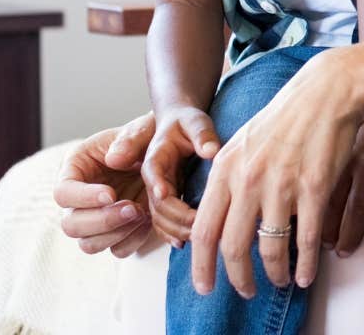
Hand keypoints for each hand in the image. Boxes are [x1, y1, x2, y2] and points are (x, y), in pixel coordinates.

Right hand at [54, 112, 156, 257]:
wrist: (170, 156)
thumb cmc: (149, 138)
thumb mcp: (143, 130)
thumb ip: (130, 139)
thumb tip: (113, 159)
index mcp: (76, 168)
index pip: (63, 192)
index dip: (83, 198)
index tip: (111, 194)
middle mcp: (79, 198)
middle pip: (71, 225)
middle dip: (103, 221)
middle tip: (133, 208)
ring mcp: (96, 219)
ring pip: (89, 244)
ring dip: (116, 234)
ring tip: (142, 213)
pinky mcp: (117, 233)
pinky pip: (117, 250)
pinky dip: (133, 241)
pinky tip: (148, 221)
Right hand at [141, 105, 221, 246]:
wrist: (180, 125)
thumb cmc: (187, 122)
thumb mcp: (195, 121)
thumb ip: (202, 134)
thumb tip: (211, 150)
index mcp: (156, 157)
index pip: (153, 174)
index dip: (160, 187)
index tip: (168, 196)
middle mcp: (152, 179)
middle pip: (156, 204)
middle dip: (176, 217)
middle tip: (199, 225)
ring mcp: (157, 192)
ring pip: (158, 218)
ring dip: (175, 230)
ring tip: (198, 237)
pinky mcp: (165, 202)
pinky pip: (162, 223)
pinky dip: (171, 234)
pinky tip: (185, 243)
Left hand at [188, 47, 363, 296]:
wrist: (326, 92)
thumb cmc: (284, 119)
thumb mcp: (241, 144)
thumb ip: (225, 181)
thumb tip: (214, 220)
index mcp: (224, 170)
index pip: (203, 230)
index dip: (202, 266)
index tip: (205, 286)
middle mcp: (248, 180)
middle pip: (232, 248)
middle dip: (238, 279)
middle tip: (245, 291)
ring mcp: (282, 185)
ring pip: (270, 249)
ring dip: (274, 274)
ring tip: (279, 281)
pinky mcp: (314, 188)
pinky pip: (306, 239)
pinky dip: (306, 265)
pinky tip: (307, 276)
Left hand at [324, 116, 363, 261]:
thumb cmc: (354, 129)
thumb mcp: (333, 144)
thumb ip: (320, 172)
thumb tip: (297, 206)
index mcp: (345, 161)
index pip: (333, 200)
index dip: (327, 225)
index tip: (322, 245)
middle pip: (358, 208)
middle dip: (350, 235)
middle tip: (343, 254)